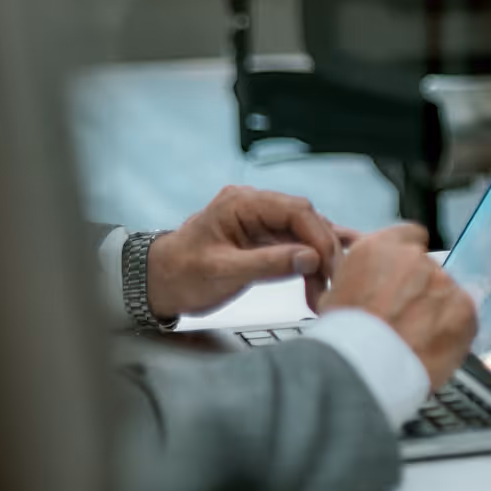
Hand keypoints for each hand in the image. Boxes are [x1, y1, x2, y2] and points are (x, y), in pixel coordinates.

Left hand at [146, 186, 357, 319]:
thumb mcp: (223, 272)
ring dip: (319, 261)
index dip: (319, 236)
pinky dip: (310, 263)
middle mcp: (255, 206)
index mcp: (242, 203)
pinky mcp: (264, 239)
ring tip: (329, 287)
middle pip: (306, 221)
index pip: (296, 211)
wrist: (155, 285)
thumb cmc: (180, 275)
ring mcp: (261, 222)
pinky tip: (330, 272)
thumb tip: (311, 258)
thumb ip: (268, 263)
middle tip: (335, 280)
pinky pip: (296, 245)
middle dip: (323, 250)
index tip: (330, 264)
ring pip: (305, 235)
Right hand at [318, 224, 476, 390]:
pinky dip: (453, 331)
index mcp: (378, 248)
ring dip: (436, 311)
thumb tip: (367, 281)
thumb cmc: (342, 340)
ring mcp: (443, 281)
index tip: (403, 278)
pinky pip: (464, 316)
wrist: (362, 370)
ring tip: (416, 339)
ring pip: (446, 293)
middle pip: (428, 268)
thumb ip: (358, 277)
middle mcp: (414, 257)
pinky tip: (433, 347)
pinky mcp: (465, 308)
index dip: (406, 261)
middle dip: (420, 290)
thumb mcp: (332, 296)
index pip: (408, 236)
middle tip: (405, 318)